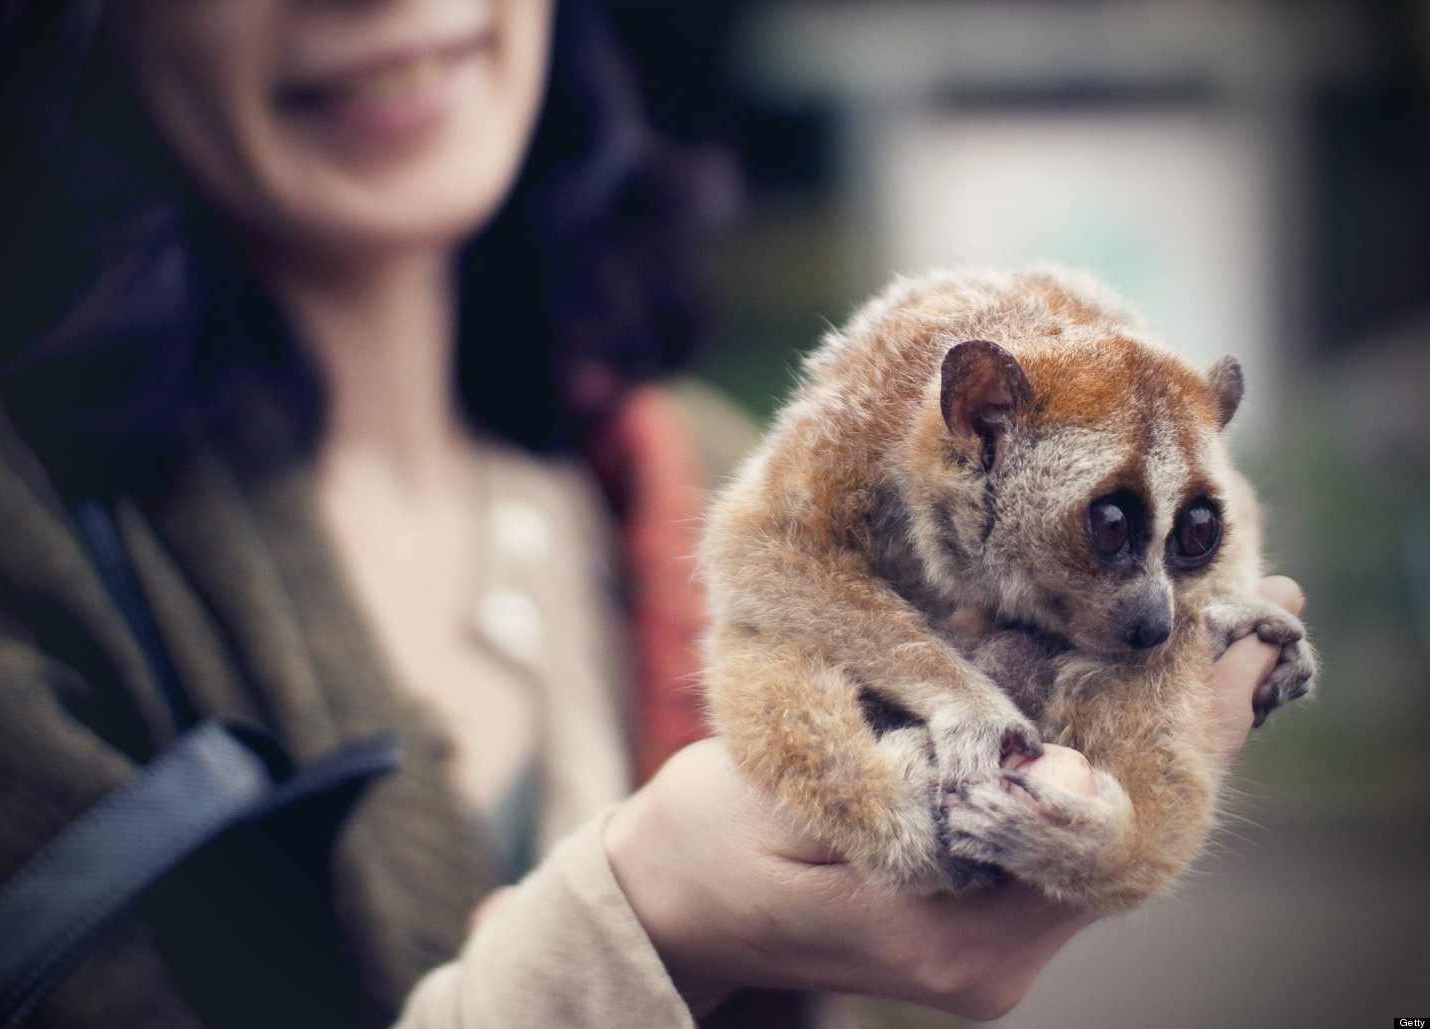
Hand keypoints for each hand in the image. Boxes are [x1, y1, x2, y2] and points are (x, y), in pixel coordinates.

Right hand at [604, 576, 1304, 1018]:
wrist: (676, 905)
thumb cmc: (709, 837)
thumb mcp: (789, 774)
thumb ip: (902, 746)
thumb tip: (1016, 676)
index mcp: (944, 934)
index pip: (1098, 834)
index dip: (1174, 741)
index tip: (1237, 656)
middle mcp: (989, 963)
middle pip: (1125, 844)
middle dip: (1188, 734)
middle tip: (1257, 632)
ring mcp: (991, 958)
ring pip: (1106, 848)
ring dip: (1153, 751)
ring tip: (1218, 655)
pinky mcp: (984, 935)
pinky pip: (1069, 852)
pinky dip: (1101, 775)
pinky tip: (1127, 707)